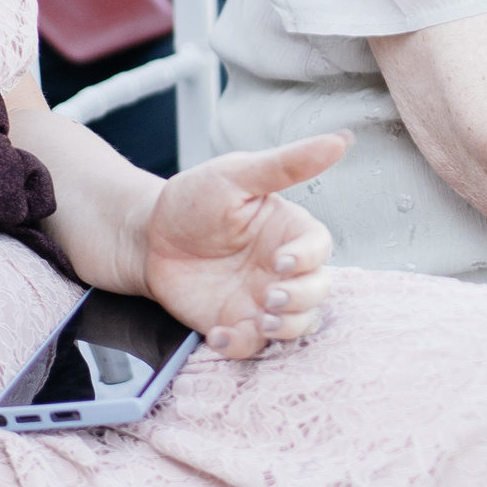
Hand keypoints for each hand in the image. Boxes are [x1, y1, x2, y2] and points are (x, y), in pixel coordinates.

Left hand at [139, 133, 348, 359]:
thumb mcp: (236, 175)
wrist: (145, 238)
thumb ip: (287, 164)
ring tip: (261, 321)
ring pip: (297, 324)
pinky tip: (219, 334)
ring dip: (286, 328)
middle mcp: (281, 268)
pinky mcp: (235, 323)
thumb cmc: (193, 199)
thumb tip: (340, 140)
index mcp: (287, 230)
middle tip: (271, 296)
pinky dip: (241, 346)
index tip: (282, 261)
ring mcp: (260, 299)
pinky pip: (253, 346)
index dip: (309, 258)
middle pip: (318, 291)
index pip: (319, 247)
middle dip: (301, 299)